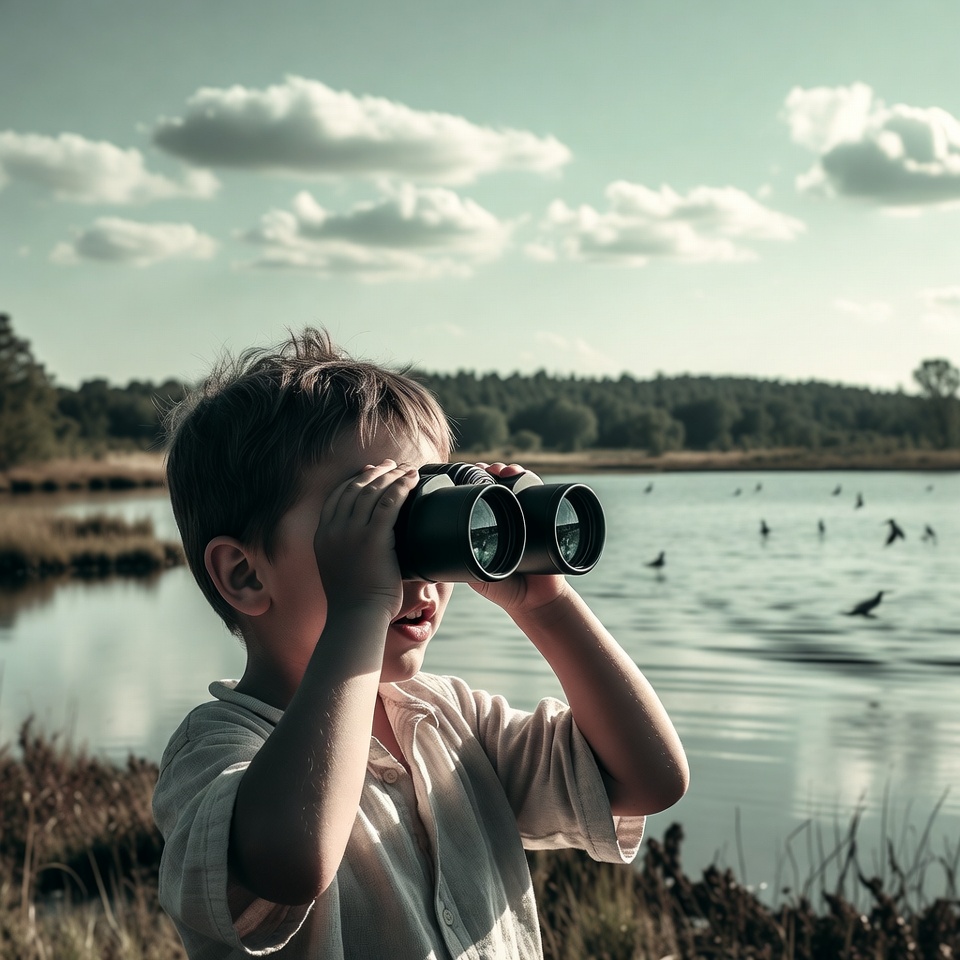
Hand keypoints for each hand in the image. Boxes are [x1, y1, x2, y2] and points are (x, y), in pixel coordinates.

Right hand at [313, 459, 419, 621]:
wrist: (355, 617)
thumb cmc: (354, 601)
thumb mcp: (339, 568)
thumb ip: (346, 549)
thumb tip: (365, 541)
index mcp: (323, 536)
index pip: (337, 496)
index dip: (355, 479)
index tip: (370, 471)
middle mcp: (333, 530)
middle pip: (354, 488)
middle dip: (375, 472)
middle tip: (391, 465)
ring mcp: (351, 533)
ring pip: (372, 492)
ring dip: (391, 476)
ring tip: (406, 469)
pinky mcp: (372, 539)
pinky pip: (389, 503)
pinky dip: (401, 487)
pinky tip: (412, 479)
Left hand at [467, 461, 568, 616]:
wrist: (536, 599)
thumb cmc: (504, 589)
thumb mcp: (476, 574)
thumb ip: (464, 560)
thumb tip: (444, 546)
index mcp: (485, 526)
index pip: (476, 496)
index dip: (471, 481)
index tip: (466, 475)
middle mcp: (504, 516)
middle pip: (495, 484)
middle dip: (488, 471)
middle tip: (484, 470)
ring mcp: (522, 514)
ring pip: (513, 483)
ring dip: (506, 470)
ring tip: (500, 469)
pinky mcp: (541, 516)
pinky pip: (535, 491)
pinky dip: (529, 477)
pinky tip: (520, 472)